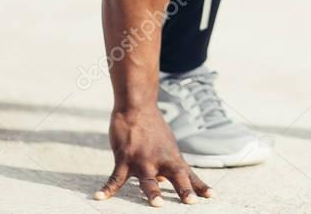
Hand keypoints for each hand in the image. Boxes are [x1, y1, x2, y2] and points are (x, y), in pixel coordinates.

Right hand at [95, 105, 214, 206]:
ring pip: (148, 179)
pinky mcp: (124, 158)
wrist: (137, 106)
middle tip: (192, 202)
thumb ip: (167, 164)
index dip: (200, 186)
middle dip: (184, 190)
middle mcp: (160, 160)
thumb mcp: (165, 146)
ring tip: (158, 205)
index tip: (212, 196)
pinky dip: (107, 189)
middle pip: (176, 176)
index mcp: (172, 158)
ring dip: (153, 192)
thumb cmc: (151, 129)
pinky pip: (115, 177)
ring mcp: (142, 160)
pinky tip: (99, 197)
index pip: (189, 174)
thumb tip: (165, 181)